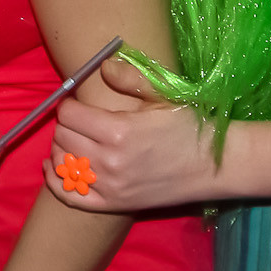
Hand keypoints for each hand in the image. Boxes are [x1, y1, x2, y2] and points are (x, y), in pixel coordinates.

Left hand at [41, 58, 215, 213]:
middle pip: (62, 137)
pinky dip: (57, 181)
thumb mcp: (163, 96)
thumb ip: (130, 79)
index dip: (70, 106)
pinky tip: (56, 167)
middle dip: (67, 126)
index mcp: (119, 131)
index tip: (79, 105)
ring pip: (62, 164)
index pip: (68, 115)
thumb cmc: (188, 126)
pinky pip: (70, 196)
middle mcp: (110, 161)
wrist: (214, 165)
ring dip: (62, 149)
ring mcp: (111, 186)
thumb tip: (103, 66)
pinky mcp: (114, 204)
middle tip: (81, 122)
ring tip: (76, 140)